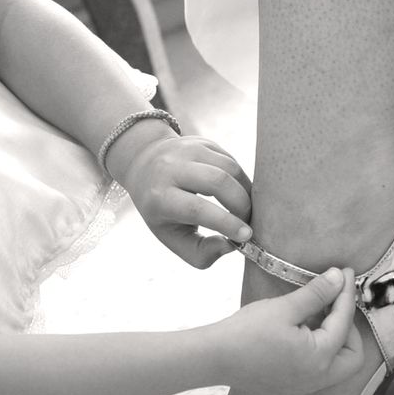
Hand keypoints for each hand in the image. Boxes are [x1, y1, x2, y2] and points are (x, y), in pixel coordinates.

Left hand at [117, 132, 254, 267]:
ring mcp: (187, 150)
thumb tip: (230, 246)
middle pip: (218, 181)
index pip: (196, 208)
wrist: (144, 166)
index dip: (225, 222)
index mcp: (159, 196)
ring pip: (229, 168)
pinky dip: (241, 180)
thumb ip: (200, 252)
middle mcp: (171, 168)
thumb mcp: (170, 237)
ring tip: (245, 210)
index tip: (246, 235)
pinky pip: (231, 160)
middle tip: (248, 222)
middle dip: (241, 205)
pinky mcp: (202, 142)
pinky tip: (238, 194)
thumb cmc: (160, 210)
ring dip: (246, 192)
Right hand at [226, 268, 366, 394]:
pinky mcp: (292, 385)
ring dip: (335, 338)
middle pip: (353, 355)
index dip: (346, 295)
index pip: (344, 322)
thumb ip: (316, 293)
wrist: (213, 358)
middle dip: (350, 328)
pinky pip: (319, 368)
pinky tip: (304, 327)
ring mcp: (305, 385)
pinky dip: (320, 348)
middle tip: (337, 302)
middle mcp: (318, 378)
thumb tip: (338, 278)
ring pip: (336, 364)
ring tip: (318, 310)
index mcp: (320, 359)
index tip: (345, 273)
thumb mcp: (285, 307)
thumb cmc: (246, 332)